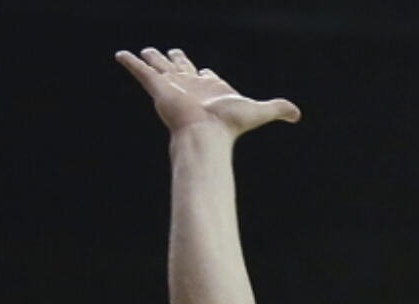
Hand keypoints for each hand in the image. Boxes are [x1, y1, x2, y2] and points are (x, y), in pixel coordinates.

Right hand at [116, 46, 299, 137]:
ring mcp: (172, 87)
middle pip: (181, 68)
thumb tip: (298, 114)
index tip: (202, 71)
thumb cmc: (229, 125)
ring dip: (152, 59)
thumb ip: (277, 109)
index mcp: (209, 89)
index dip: (204, 73)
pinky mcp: (157, 88)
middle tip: (169, 54)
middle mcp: (190, 86)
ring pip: (160, 67)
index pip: (205, 75)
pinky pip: (140, 71)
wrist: (206, 134)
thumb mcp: (257, 111)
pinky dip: (129, 62)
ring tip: (144, 53)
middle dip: (175, 60)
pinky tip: (120, 54)